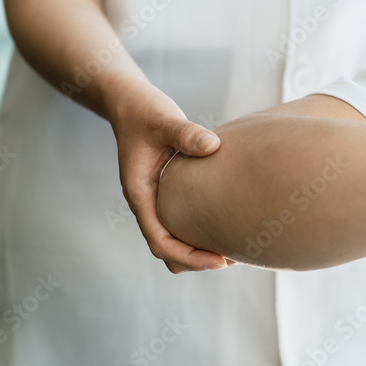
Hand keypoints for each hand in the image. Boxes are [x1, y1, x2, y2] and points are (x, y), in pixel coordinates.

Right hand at [109, 83, 229, 272]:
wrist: (130, 104)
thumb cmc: (144, 112)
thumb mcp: (164, 120)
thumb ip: (185, 132)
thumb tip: (213, 145)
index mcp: (140, 195)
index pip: (160, 242)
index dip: (190, 256)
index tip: (220, 261)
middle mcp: (147, 204)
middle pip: (168, 251)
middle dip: (198, 260)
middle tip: (234, 258)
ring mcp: (157, 202)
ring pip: (175, 241)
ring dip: (200, 250)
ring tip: (235, 248)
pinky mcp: (169, 195)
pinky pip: (183, 225)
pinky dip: (202, 232)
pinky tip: (229, 224)